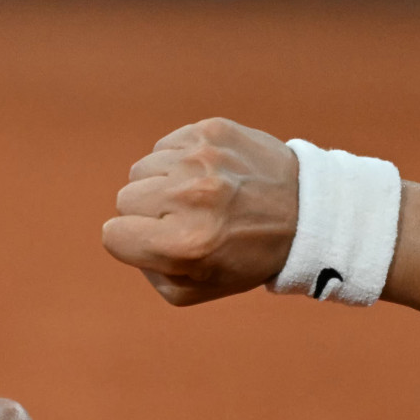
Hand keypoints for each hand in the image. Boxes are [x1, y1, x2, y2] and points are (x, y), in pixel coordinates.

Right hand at [102, 118, 299, 305]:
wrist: (306, 212)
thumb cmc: (246, 256)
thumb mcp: (196, 289)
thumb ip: (149, 268)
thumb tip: (124, 233)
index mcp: (185, 245)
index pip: (114, 235)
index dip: (133, 242)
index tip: (160, 241)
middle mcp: (191, 197)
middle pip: (125, 199)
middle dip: (149, 213)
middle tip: (187, 220)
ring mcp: (202, 158)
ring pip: (142, 168)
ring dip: (163, 184)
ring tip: (202, 196)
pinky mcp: (211, 130)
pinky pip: (165, 145)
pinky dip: (179, 160)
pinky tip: (210, 175)